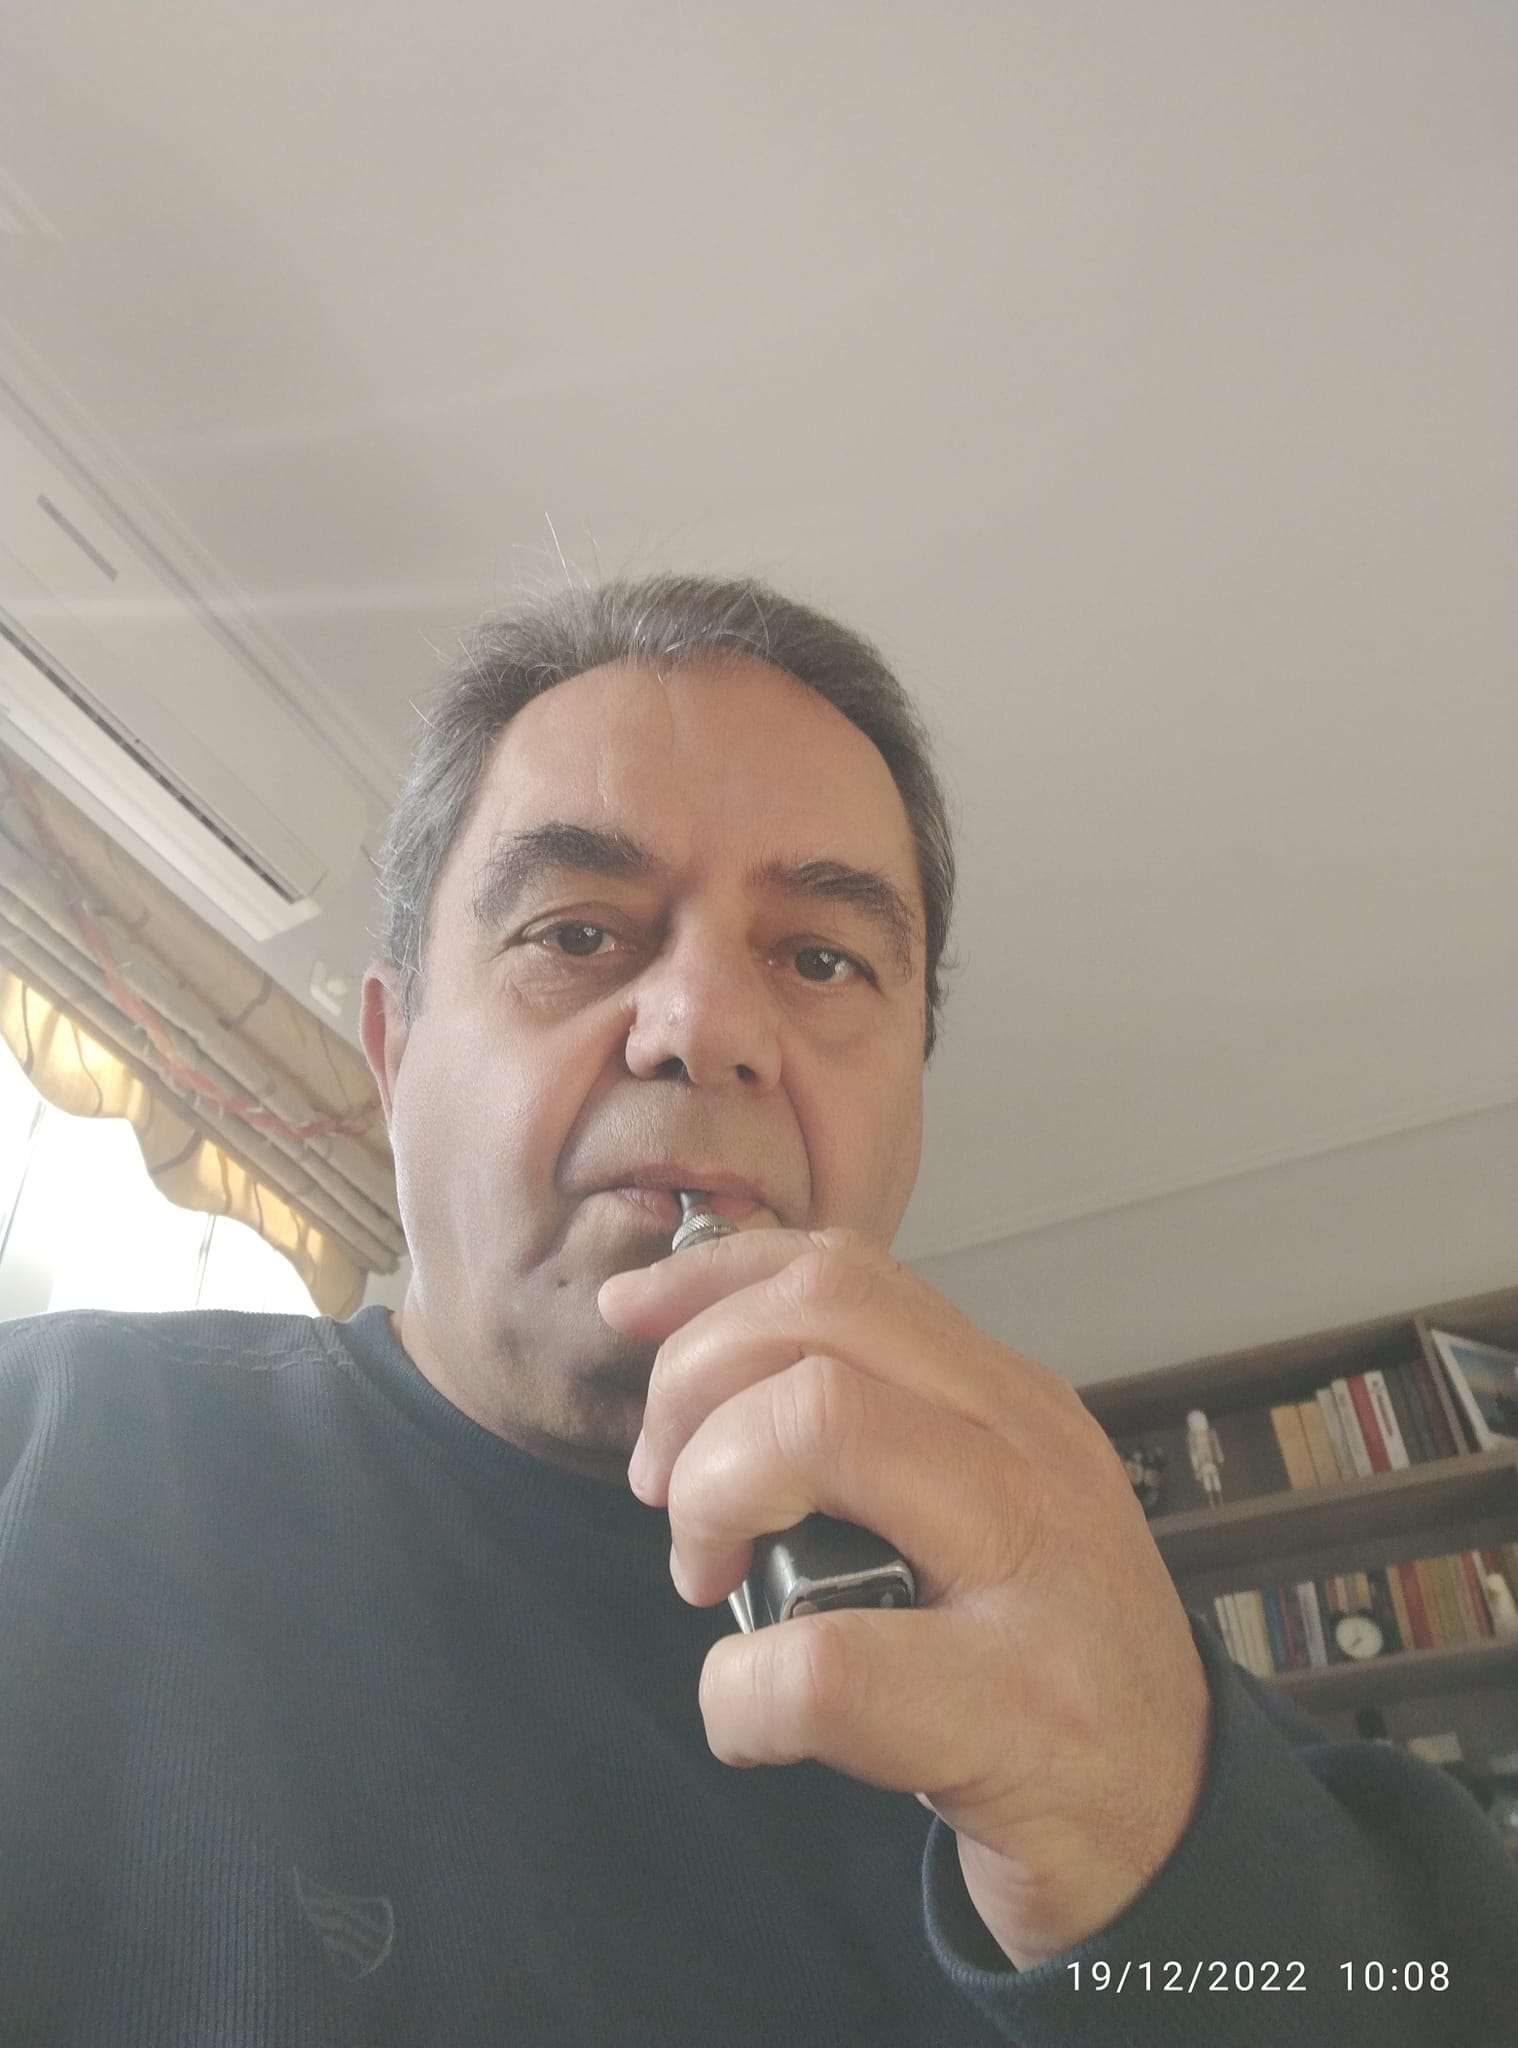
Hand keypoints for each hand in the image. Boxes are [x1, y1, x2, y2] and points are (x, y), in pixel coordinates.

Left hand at [597, 1226, 1211, 1969]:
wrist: (1170, 1823)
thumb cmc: (1037, 1653)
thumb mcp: (981, 1502)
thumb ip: (878, 1425)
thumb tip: (699, 1363)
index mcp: (1008, 1399)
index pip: (845, 1272)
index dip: (712, 1279)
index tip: (631, 1319)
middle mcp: (1028, 1451)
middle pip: (817, 1319)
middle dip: (691, 1385)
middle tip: (667, 1489)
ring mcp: (1032, 1572)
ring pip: (816, 1427)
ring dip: (711, 1496)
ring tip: (708, 1575)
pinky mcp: (1014, 1714)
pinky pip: (814, 1666)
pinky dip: (737, 1692)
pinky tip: (752, 1714)